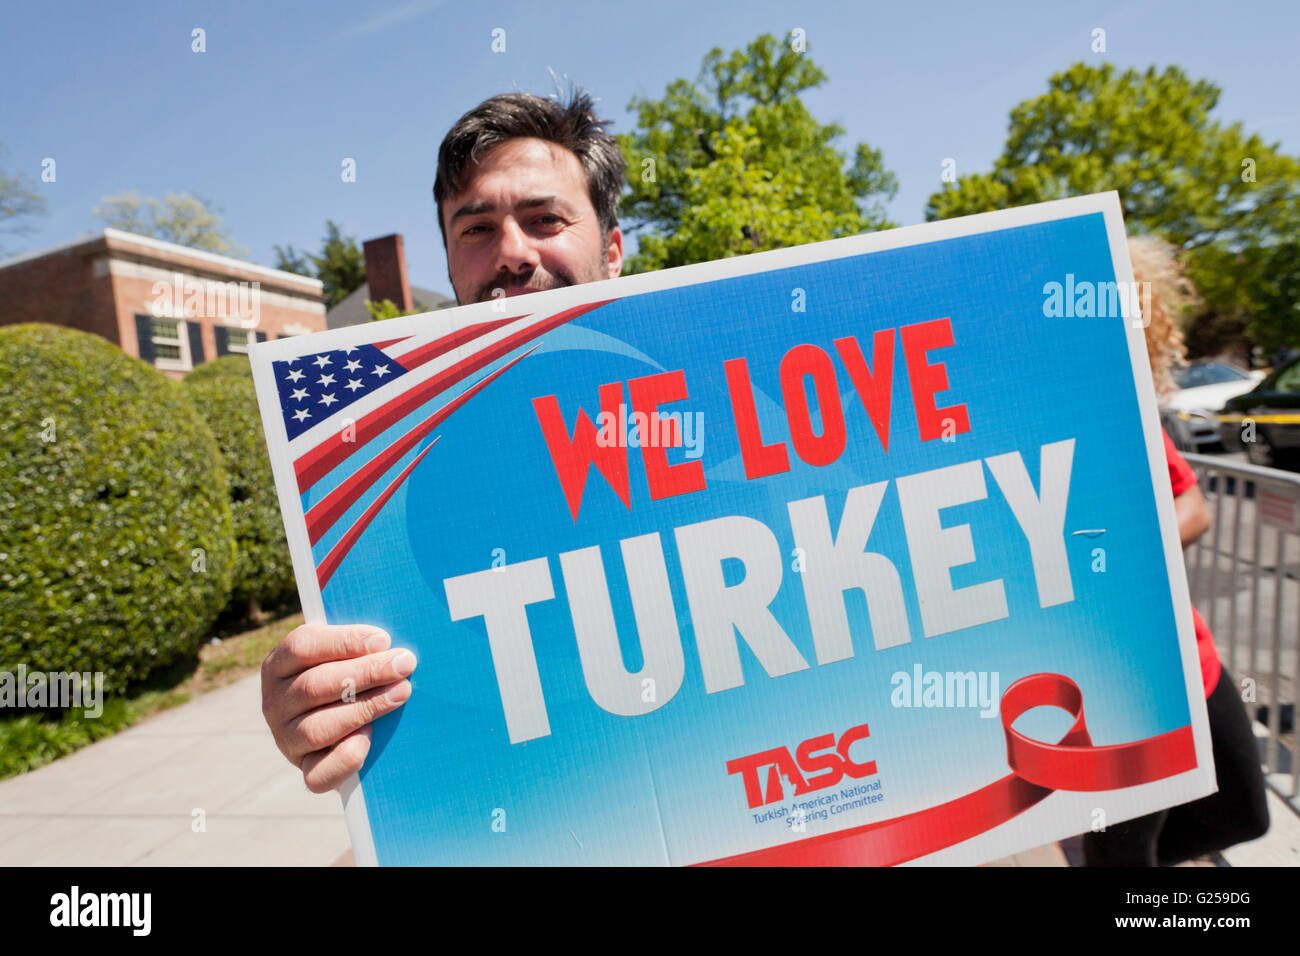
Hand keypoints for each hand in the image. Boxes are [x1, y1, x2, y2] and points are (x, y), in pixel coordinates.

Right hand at [261, 623, 416, 792]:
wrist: (345, 726)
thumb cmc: (348, 678)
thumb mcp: (343, 656)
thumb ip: (358, 648)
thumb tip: (388, 644)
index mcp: (279, 665)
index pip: (302, 646)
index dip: (343, 642)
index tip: (383, 640)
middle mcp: (275, 703)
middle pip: (314, 685)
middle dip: (365, 672)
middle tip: (403, 664)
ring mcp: (286, 739)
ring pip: (317, 727)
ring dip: (365, 708)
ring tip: (402, 692)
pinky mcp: (305, 769)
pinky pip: (319, 774)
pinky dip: (346, 756)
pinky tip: (370, 737)